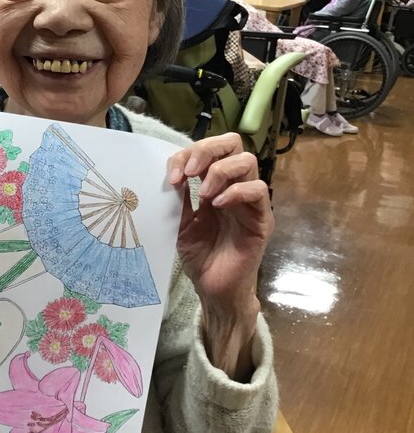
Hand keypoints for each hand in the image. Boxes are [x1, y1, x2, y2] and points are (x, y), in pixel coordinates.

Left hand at [167, 134, 273, 376]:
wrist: (213, 289)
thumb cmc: (199, 256)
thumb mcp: (180, 222)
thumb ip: (179, 197)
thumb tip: (170, 171)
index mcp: (214, 184)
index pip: (209, 150)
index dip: (188, 154)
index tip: (171, 176)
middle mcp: (234, 186)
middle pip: (232, 144)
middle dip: (207, 150)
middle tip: (189, 172)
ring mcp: (250, 201)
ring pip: (248, 162)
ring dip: (220, 171)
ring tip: (202, 193)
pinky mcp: (262, 219)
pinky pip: (258, 191)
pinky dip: (236, 192)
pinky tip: (217, 205)